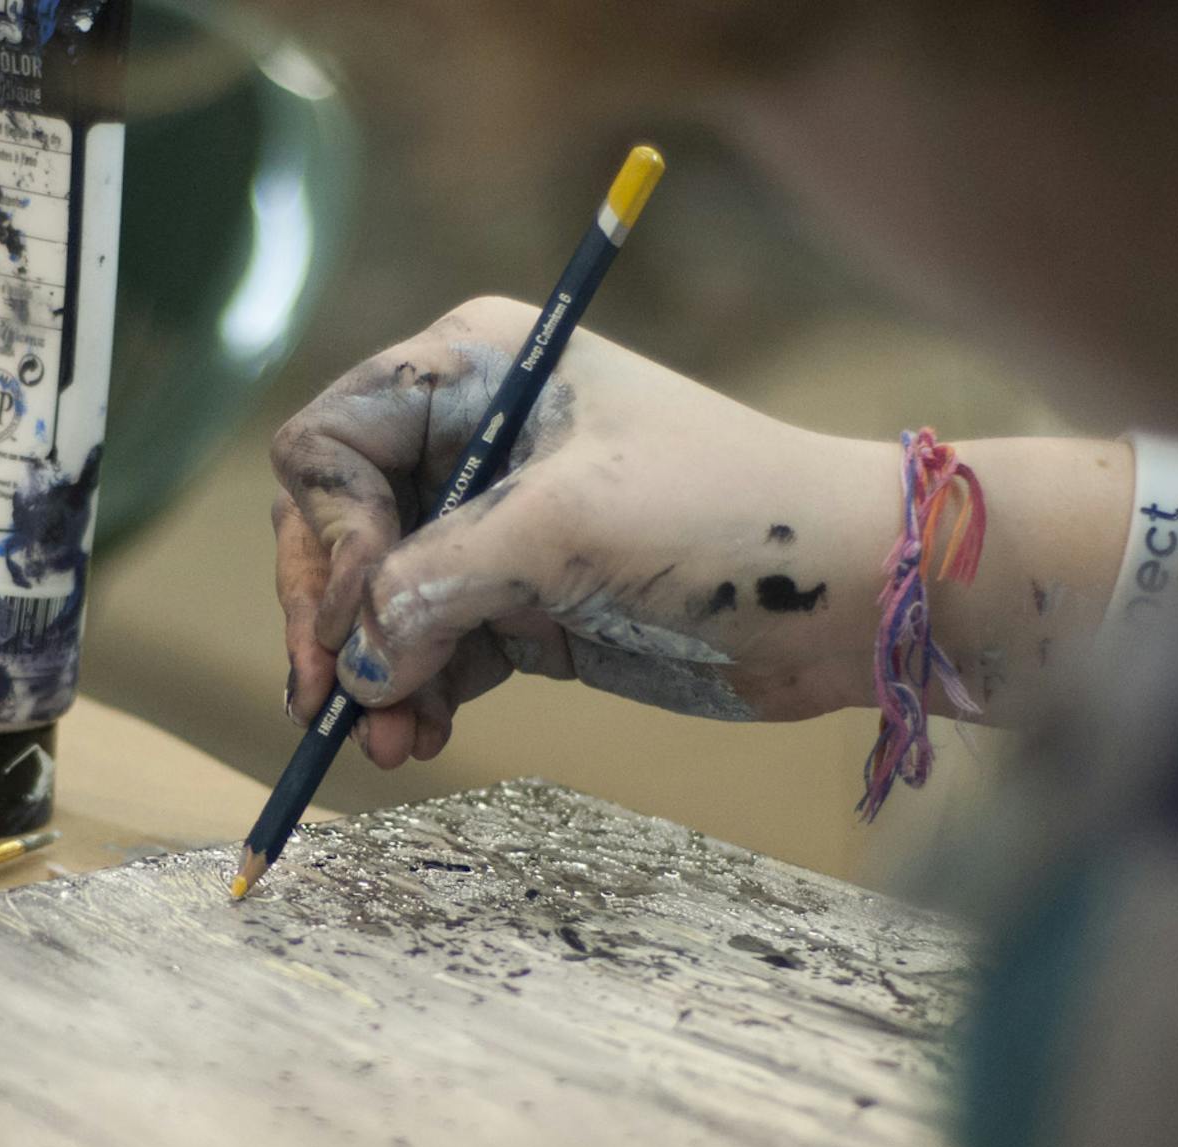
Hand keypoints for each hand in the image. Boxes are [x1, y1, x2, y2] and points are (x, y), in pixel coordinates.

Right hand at [270, 297, 900, 766]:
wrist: (849, 595)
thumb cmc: (722, 518)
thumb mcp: (563, 531)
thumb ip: (436, 585)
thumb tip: (355, 665)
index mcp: (470, 369)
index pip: (328, 446)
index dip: (330, 535)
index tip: (362, 616)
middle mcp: (467, 437)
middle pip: (335, 531)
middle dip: (333, 622)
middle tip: (331, 705)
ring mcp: (491, 526)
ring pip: (374, 605)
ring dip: (369, 678)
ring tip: (391, 746)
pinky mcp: (519, 602)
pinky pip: (427, 650)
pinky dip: (414, 696)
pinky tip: (421, 738)